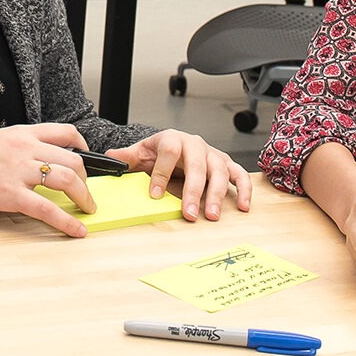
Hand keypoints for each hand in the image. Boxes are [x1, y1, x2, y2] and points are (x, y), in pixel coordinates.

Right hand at [0, 123, 96, 236]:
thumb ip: (17, 148)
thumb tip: (36, 162)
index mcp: (20, 134)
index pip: (65, 132)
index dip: (82, 147)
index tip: (87, 159)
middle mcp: (24, 148)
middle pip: (72, 158)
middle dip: (87, 179)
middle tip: (87, 193)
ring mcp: (17, 171)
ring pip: (66, 179)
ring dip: (84, 196)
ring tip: (87, 209)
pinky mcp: (9, 194)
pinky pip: (47, 209)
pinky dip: (67, 222)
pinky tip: (77, 230)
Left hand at [105, 129, 250, 221]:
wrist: (175, 145)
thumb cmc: (159, 151)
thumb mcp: (140, 152)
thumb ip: (126, 157)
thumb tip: (111, 157)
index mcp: (172, 139)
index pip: (169, 151)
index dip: (162, 172)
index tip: (155, 194)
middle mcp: (195, 144)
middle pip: (198, 165)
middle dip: (194, 191)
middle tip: (189, 214)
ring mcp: (212, 154)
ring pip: (220, 172)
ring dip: (217, 195)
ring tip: (211, 216)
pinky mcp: (225, 164)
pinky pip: (239, 175)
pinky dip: (244, 189)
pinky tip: (243, 206)